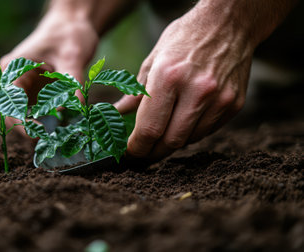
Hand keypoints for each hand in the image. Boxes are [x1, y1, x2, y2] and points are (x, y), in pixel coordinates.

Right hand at [0, 9, 98, 135]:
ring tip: (58, 135)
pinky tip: (62, 126)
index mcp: (14, 68)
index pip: (9, 101)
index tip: (36, 135)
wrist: (72, 25)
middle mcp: (13, 79)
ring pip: (24, 115)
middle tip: (50, 141)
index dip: (19, 122)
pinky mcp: (35, 92)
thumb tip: (74, 107)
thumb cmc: (69, 34)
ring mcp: (23, 87)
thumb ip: (72, 80)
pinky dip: (47, 121)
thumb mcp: (73, 55)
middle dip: (29, 129)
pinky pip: (37, 112)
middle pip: (13, 112)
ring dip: (38, 127)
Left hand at [115, 9, 253, 159]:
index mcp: (168, 77)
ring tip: (162, 136)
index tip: (130, 151)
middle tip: (144, 153)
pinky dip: (191, 133)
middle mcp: (196, 91)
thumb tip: (119, 113)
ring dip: (172, 142)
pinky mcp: (235, 104)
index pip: (150, 128)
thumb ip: (135, 91)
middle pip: (170, 141)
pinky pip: (208, 131)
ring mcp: (219, 99)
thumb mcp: (153, 58)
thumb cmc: (185, 38)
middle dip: (153, 152)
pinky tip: (183, 123)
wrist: (229, 23)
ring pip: (190, 140)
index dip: (137, 147)